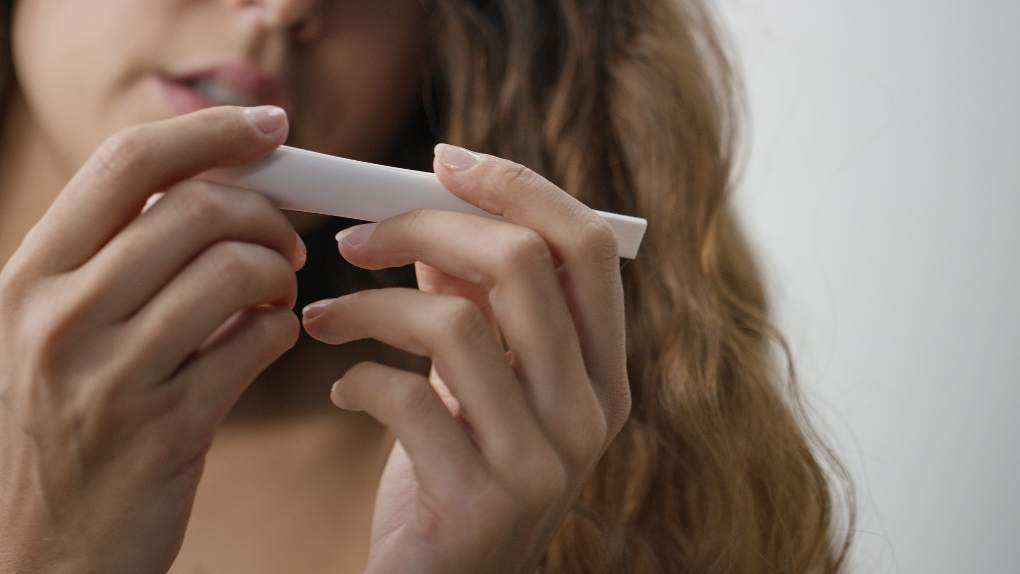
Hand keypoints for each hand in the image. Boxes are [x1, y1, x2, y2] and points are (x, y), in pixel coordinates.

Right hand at [0, 106, 304, 572]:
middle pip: (195, 208)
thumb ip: (117, 260)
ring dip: (280, 274)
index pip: (127, 162)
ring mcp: (112, 374)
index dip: (211, 131)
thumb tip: (219, 188)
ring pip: (235, 270)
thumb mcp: (57, 330)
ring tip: (277, 296)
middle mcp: (61, 315)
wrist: (40, 550)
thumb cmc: (64, 424)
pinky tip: (271, 340)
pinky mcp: (168, 429)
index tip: (270, 128)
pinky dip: (284, 331)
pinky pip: (259, 344)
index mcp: (31, 275)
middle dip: (265, 212)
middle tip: (287, 241)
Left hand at [302, 144, 630, 572]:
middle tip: (355, 235)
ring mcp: (544, 463)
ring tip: (324, 316)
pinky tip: (341, 389)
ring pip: (456, 323)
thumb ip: (475, 298)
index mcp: (604, 373)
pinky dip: (356, 378)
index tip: (444, 159)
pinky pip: (406, 399)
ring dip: (370, 304)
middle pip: (524, 265)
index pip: (587, 246)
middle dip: (425, 226)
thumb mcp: (476, 380)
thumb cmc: (453, 469)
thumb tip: (435, 208)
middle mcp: (590, 414)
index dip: (519, 186)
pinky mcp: (480, 502)